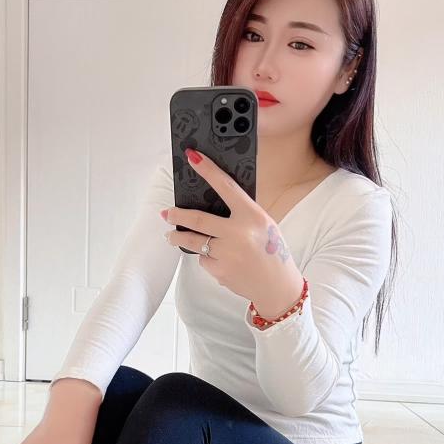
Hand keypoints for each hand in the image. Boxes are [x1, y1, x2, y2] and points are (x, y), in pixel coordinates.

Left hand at [162, 148, 292, 302]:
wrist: (277, 287)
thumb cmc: (272, 251)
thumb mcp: (263, 225)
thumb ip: (241, 214)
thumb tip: (212, 202)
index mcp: (252, 216)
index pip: (225, 186)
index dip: (207, 170)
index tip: (192, 157)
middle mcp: (239, 233)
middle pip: (197, 219)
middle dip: (177, 215)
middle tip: (166, 213)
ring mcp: (228, 254)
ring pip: (194, 241)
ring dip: (178, 237)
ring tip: (171, 236)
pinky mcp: (220, 271)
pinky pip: (205, 259)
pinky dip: (207, 257)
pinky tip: (219, 260)